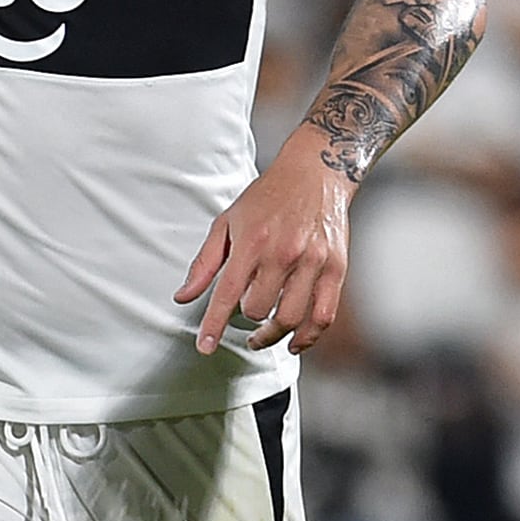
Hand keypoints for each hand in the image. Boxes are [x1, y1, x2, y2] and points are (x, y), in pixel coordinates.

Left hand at [177, 136, 352, 354]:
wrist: (315, 174)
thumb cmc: (266, 198)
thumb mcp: (226, 222)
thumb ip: (204, 263)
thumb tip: (182, 297)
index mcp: (252, 242)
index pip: (228, 293)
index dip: (214, 324)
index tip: (205, 347)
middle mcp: (283, 254)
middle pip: (259, 310)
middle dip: (246, 322)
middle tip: (242, 321)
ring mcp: (313, 263)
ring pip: (291, 318)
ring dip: (273, 336)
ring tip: (263, 337)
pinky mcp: (337, 269)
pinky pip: (324, 315)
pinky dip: (309, 336)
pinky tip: (295, 341)